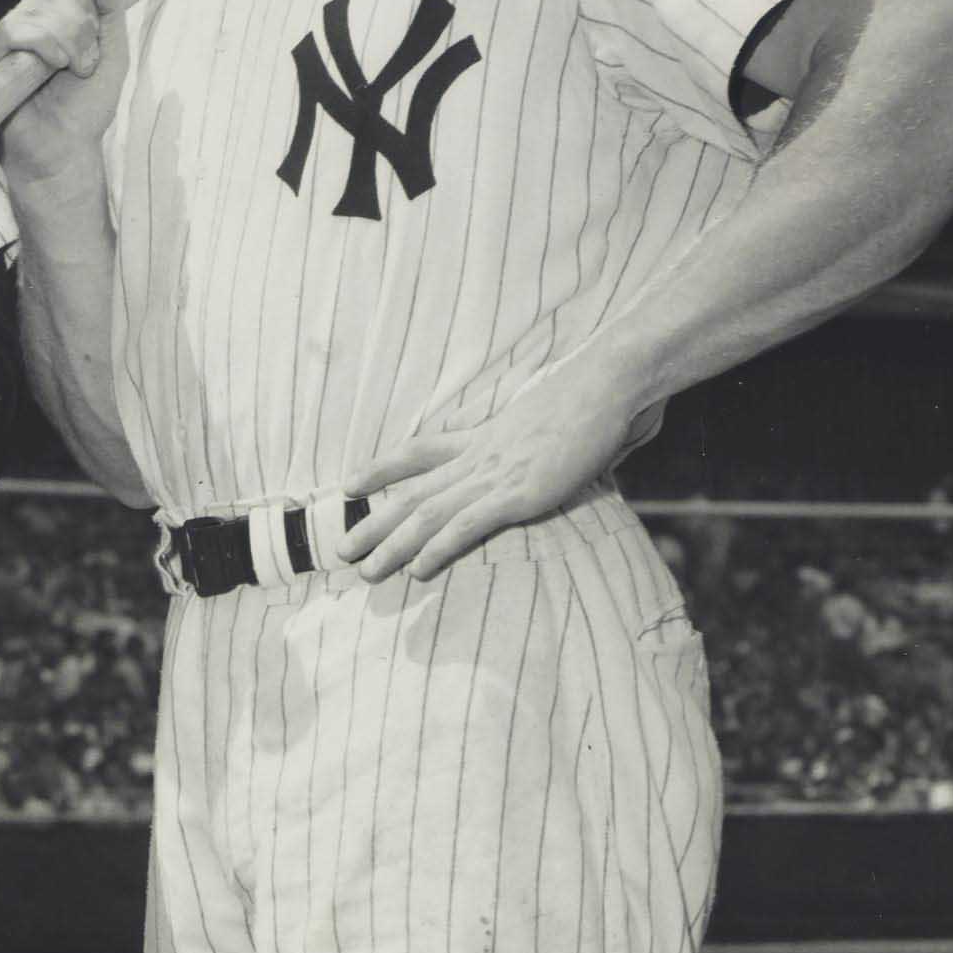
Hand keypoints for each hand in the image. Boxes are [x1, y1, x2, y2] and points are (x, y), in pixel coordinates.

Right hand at [0, 0, 128, 188]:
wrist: (64, 150)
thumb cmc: (86, 109)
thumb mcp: (113, 53)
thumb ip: (110, 7)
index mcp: (47, 22)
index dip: (81, 3)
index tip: (93, 42)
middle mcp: (20, 29)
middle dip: (77, 27)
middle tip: (83, 64)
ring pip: (31, 11)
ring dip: (63, 39)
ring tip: (68, 71)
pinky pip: (10, 32)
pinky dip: (39, 45)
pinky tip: (50, 69)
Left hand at [343, 354, 645, 584]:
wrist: (611, 381)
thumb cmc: (595, 397)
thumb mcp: (554, 418)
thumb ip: (544, 438)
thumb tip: (558, 448)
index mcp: (485, 436)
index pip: (421, 451)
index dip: (382, 467)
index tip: (350, 483)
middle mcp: (481, 455)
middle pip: (412, 491)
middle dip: (373, 522)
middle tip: (341, 549)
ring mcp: (497, 474)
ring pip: (429, 512)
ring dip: (393, 545)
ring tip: (366, 571)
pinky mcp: (520, 492)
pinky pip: (468, 524)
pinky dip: (439, 547)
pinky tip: (418, 570)